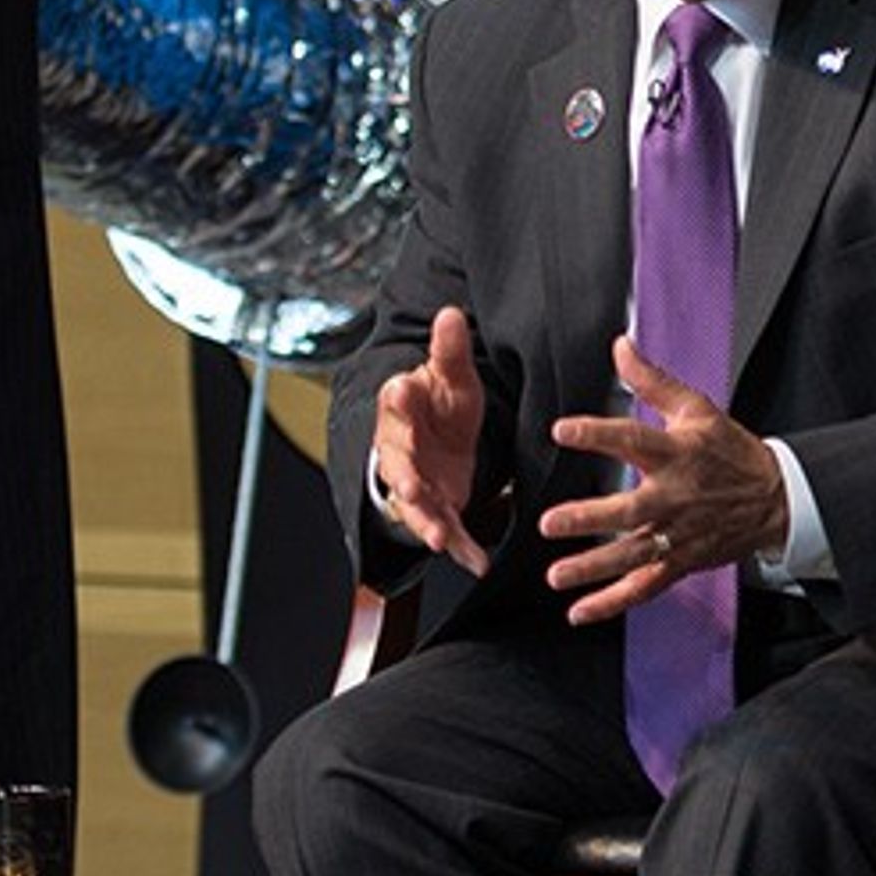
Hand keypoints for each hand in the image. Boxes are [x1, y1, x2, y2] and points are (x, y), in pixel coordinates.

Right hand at [369, 307, 494, 571]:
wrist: (434, 435)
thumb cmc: (440, 402)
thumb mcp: (452, 376)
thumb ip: (451, 351)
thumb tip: (452, 313)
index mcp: (402, 408)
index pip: (396, 400)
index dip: (399, 398)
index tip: (403, 390)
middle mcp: (401, 449)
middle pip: (398, 463)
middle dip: (402, 476)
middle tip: (408, 485)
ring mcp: (415, 482)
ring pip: (415, 505)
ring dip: (426, 523)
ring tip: (438, 539)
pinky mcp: (435, 507)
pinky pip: (446, 529)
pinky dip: (461, 548)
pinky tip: (479, 562)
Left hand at [539, 336, 789, 625]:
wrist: (776, 498)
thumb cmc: (731, 452)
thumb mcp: (697, 409)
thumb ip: (653, 381)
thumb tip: (620, 347)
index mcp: (677, 455)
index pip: (634, 440)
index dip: (598, 434)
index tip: (562, 430)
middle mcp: (675, 498)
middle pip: (629, 511)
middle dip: (589, 519)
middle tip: (549, 523)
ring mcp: (678, 535)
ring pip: (632, 556)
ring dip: (592, 568)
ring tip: (556, 575)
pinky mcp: (681, 562)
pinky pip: (645, 587)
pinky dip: (613, 602)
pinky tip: (580, 611)